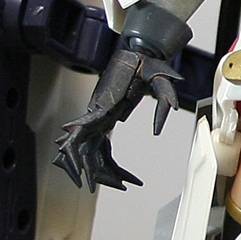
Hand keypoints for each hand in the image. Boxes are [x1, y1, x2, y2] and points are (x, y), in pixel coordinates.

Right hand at [54, 45, 180, 190]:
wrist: (139, 52)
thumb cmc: (147, 64)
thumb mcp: (161, 80)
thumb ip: (163, 103)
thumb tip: (157, 131)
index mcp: (104, 103)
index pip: (83, 132)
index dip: (78, 153)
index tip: (81, 171)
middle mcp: (97, 112)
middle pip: (84, 148)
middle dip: (92, 171)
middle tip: (107, 186)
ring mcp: (99, 117)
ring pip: (92, 151)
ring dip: (104, 171)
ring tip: (126, 184)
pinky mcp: (104, 120)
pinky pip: (101, 146)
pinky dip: (109, 163)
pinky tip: (124, 176)